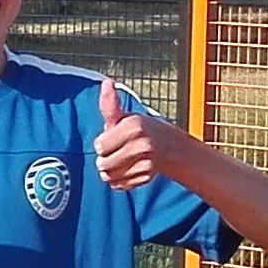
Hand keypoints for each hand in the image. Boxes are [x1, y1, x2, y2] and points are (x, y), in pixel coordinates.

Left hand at [91, 75, 185, 189]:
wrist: (167, 145)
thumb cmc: (138, 129)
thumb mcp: (123, 116)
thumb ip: (110, 104)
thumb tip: (106, 82)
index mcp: (134, 127)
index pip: (100, 146)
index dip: (101, 143)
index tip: (111, 139)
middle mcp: (143, 145)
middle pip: (103, 164)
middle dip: (104, 158)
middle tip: (115, 151)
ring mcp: (147, 163)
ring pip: (109, 177)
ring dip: (109, 171)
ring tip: (119, 160)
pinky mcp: (146, 177)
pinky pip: (119, 185)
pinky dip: (119, 179)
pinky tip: (127, 169)